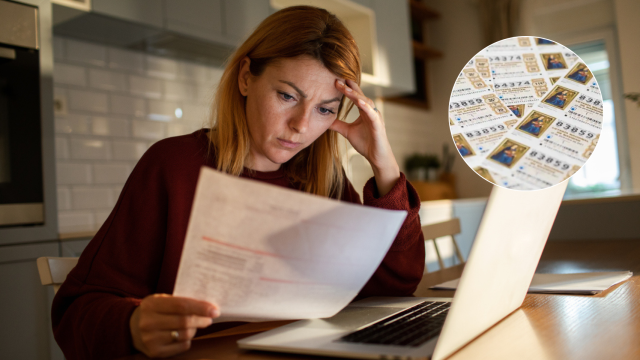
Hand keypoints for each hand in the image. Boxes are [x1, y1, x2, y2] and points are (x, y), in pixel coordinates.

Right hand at [129, 294, 218, 357]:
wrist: (131, 327)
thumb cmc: (154, 311)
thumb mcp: (162, 300)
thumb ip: (180, 302)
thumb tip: (208, 307)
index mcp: (151, 304)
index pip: (182, 305)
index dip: (201, 308)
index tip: (215, 310)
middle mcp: (148, 322)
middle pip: (185, 322)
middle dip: (201, 320)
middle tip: (209, 318)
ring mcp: (150, 339)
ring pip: (185, 335)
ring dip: (195, 330)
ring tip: (194, 325)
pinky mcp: (154, 352)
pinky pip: (181, 346)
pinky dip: (187, 340)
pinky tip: (184, 335)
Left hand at [329, 79, 399, 196]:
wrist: (376, 156)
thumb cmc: (365, 143)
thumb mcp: (347, 131)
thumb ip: (337, 124)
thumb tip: (325, 120)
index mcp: (364, 111)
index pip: (355, 96)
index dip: (347, 88)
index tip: (336, 80)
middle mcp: (370, 111)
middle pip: (359, 95)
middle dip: (349, 87)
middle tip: (338, 80)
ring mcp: (375, 116)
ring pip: (365, 101)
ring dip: (356, 94)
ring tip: (346, 88)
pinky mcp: (378, 124)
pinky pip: (372, 113)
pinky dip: (366, 107)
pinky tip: (359, 102)